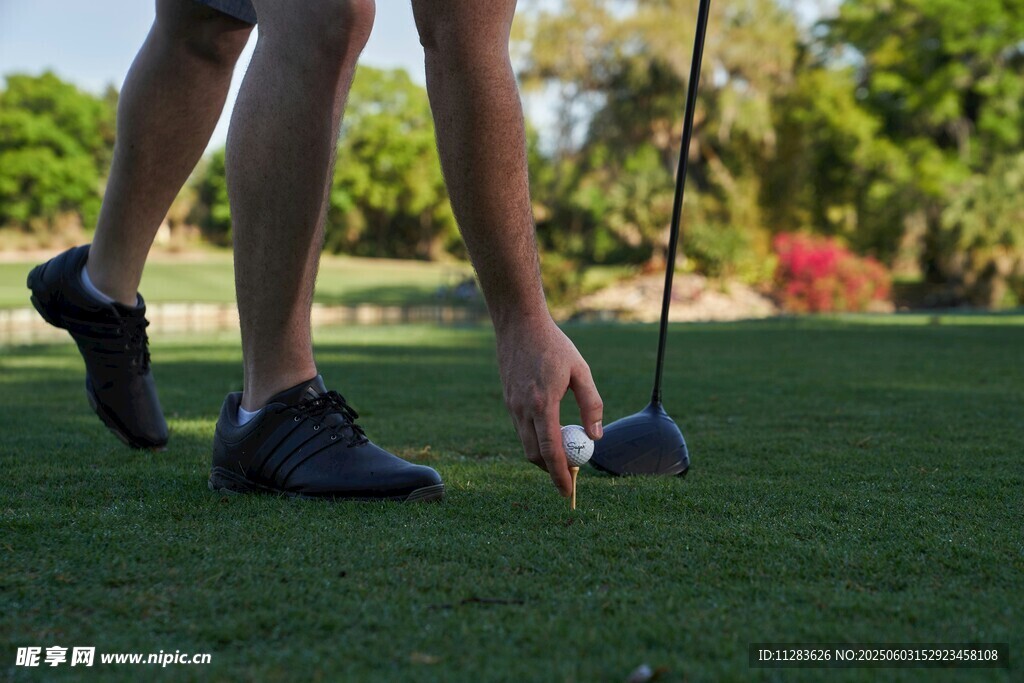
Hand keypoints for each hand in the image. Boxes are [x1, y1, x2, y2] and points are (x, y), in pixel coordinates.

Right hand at [496, 315, 603, 495]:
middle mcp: (522, 409)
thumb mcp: (581, 371)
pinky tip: (550, 433)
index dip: (560, 474)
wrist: (519, 324)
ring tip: (564, 456)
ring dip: (543, 456)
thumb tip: (596, 436)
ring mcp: (511, 405)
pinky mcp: (508, 400)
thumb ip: (591, 404)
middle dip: (551, 470)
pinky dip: (535, 439)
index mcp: (543, 404)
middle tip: (570, 475)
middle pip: (534, 455)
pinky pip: (521, 429)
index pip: (551, 451)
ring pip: (526, 443)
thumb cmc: (554, 345)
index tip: (569, 490)